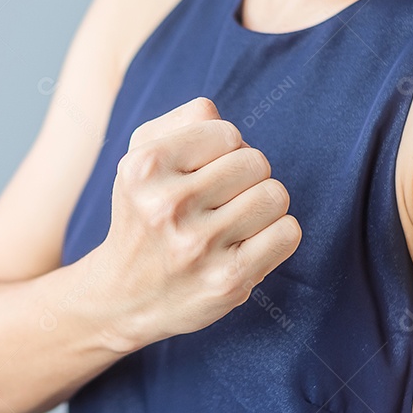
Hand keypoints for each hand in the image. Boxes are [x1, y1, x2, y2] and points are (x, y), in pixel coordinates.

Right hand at [93, 97, 301, 351]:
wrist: (124, 298)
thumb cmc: (144, 216)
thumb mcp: (141, 159)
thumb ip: (183, 121)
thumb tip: (219, 114)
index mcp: (144, 167)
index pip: (227, 133)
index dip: (225, 151)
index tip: (204, 175)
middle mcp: (167, 206)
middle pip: (255, 162)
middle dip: (246, 178)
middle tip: (219, 203)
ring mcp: (198, 247)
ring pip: (275, 195)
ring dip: (263, 207)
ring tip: (233, 224)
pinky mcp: (228, 281)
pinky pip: (288, 232)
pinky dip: (277, 235)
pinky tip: (247, 245)